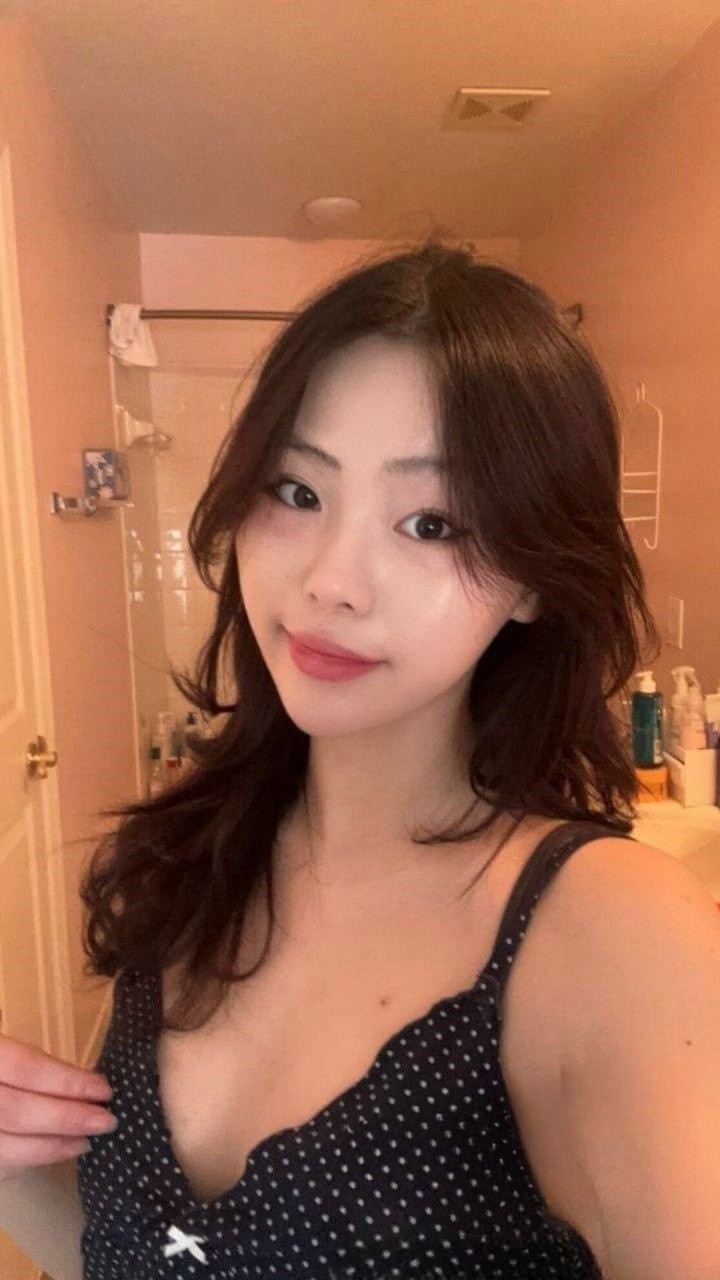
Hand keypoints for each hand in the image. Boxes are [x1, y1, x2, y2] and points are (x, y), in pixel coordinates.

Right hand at [0, 1033, 115, 1180]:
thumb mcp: (0, 1048)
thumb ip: (22, 1060)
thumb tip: (79, 1080)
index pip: (26, 1067)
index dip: (67, 1080)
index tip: (104, 1089)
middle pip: (17, 1112)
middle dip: (66, 1118)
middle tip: (107, 1121)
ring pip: (4, 1148)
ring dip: (50, 1148)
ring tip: (85, 1142)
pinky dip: (24, 1163)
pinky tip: (50, 1154)